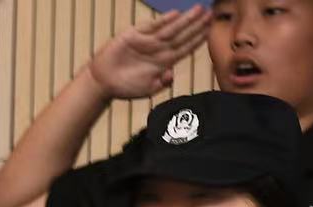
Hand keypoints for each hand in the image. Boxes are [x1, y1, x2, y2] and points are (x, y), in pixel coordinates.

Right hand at [86, 7, 210, 99]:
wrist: (102, 82)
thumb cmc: (124, 87)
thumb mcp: (146, 90)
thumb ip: (161, 84)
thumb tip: (170, 75)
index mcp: (164, 62)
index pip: (186, 48)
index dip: (198, 40)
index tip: (210, 31)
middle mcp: (159, 49)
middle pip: (182, 36)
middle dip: (196, 25)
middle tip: (211, 14)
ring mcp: (148, 41)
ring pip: (170, 29)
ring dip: (185, 20)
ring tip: (198, 10)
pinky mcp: (134, 35)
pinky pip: (151, 27)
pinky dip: (162, 21)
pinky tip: (175, 14)